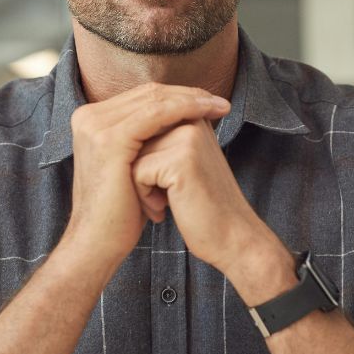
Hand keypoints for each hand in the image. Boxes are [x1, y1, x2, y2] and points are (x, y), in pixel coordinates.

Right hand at [58, 83, 230, 272]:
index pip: (141, 96)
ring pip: (154, 99)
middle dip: (188, 94)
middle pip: (148, 93)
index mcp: (91, 120)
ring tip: (220, 107)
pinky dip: (185, 109)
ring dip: (192, 99)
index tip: (209, 102)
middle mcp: (88, 117)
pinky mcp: (110, 139)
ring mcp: (96, 126)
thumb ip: (145, 139)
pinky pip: (156, 114)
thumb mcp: (132, 166)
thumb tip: (179, 120)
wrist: (98, 243)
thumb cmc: (121, 212)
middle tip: (219, 101)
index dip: (177, 95)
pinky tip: (207, 113)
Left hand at [130, 119, 290, 289]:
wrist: (231, 237)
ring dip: (141, 186)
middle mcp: (192, 120)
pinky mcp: (181, 159)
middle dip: (141, 173)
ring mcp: (188, 137)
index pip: (143, 128)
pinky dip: (144, 196)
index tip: (170, 183)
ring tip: (165, 202)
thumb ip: (160, 140)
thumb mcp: (181, 164)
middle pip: (135, 141)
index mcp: (192, 116)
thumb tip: (123, 131)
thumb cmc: (201, 205)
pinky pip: (137, 173)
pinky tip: (164, 208)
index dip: (146, 162)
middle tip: (165, 195)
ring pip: (133, 156)